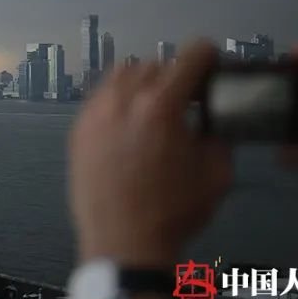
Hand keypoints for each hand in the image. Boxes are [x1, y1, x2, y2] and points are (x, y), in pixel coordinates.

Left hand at [69, 41, 231, 267]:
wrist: (123, 243)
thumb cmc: (174, 212)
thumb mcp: (217, 174)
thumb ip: (219, 136)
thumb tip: (212, 120)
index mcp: (161, 105)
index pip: (188, 57)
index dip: (206, 55)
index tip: (211, 63)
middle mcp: (123, 100)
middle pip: (153, 64)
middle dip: (173, 75)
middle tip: (184, 97)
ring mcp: (95, 113)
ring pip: (121, 74)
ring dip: (142, 82)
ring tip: (152, 106)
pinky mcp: (78, 129)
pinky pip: (100, 97)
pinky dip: (117, 100)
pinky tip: (127, 123)